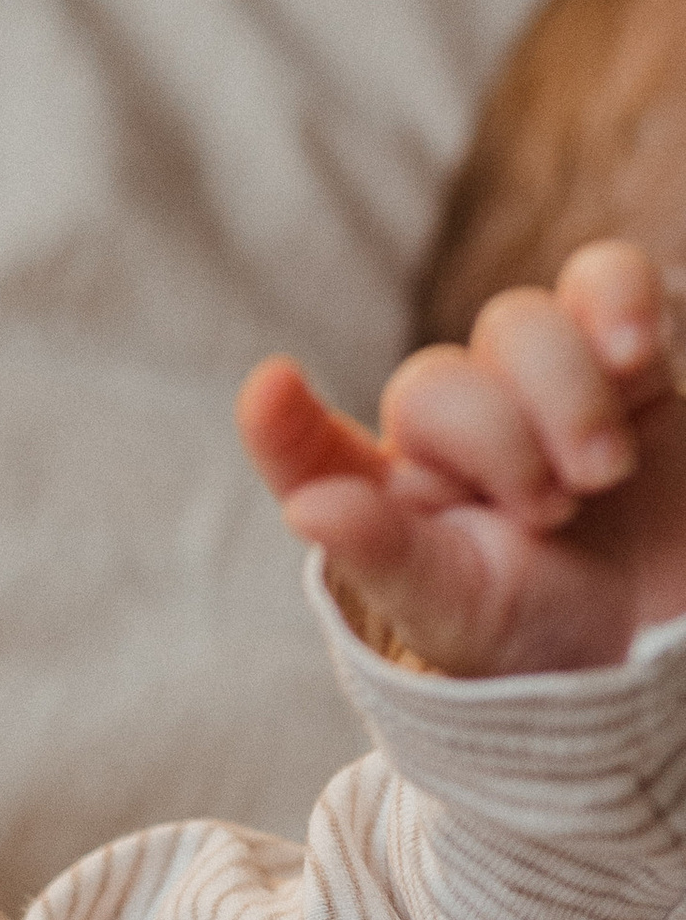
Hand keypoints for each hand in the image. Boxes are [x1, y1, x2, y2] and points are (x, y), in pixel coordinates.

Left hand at [237, 240, 685, 674]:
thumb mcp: (459, 614)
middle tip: (553, 515)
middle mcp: (451, 435)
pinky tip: (634, 355)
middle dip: (501, 442)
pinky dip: (620, 302)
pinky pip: (606, 280)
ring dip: (566, 393)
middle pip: (441, 380)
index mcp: (390, 504)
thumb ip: (384, 556)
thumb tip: (304, 510)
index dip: (287, 426)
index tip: (272, 388)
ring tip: (602, 473)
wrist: (659, 637)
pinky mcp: (621, 362)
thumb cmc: (541, 640)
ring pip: (520, 324)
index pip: (316, 454)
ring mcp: (534, 388)